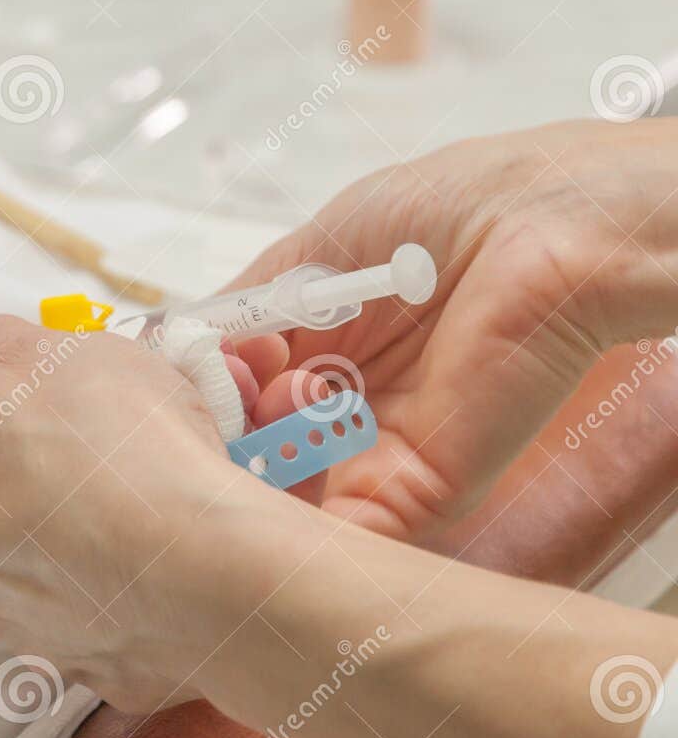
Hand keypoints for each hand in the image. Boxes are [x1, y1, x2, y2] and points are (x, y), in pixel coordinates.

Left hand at [0, 315, 293, 713]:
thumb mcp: (41, 348)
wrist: (208, 566)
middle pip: (7, 502)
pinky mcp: (96, 673)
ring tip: (154, 500)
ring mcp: (27, 634)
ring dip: (93, 533)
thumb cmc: (114, 443)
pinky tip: (169, 555)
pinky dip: (136, 584)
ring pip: (58, 561)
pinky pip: (113, 610)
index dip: (20, 412)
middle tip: (120, 448)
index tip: (74, 410)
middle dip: (55, 475)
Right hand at [228, 119, 677, 541]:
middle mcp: (345, 403)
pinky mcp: (417, 486)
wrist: (551, 226)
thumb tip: (186, 345)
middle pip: (253, 448)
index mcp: (322, 343)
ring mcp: (377, 450)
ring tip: (265, 414)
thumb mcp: (321, 245)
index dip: (205, 386)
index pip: (237, 391)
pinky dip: (290, 520)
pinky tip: (264, 478)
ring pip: (285, 492)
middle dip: (223, 432)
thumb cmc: (448, 209)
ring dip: (252, 467)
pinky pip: (338, 528)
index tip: (193, 372)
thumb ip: (253, 301)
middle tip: (225, 399)